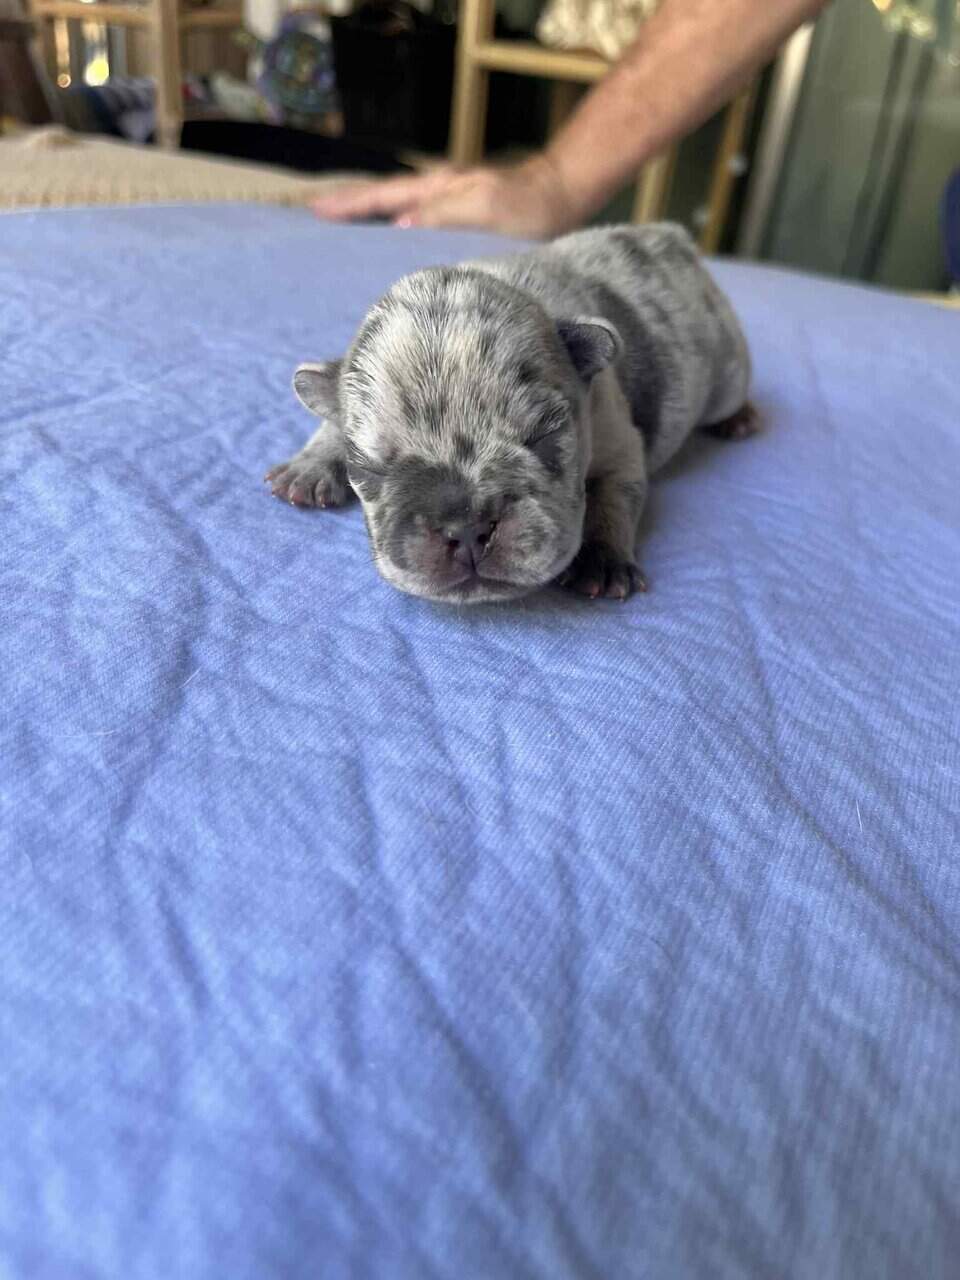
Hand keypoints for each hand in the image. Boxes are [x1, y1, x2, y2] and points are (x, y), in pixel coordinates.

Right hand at [312, 155, 579, 238]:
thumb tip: (398, 228)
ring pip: (397, 213)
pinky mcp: (461, 224)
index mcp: (436, 190)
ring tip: (341, 232)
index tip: (316, 212)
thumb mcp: (483, 208)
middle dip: (349, 208)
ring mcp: (448, 208)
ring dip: (369, 221)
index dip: (350, 205)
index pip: (382, 197)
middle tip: (314, 216)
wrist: (562, 197)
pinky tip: (391, 246)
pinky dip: (395, 232)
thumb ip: (440, 214)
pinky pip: (416, 227)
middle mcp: (437, 196)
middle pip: (383, 201)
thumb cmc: (527, 206)